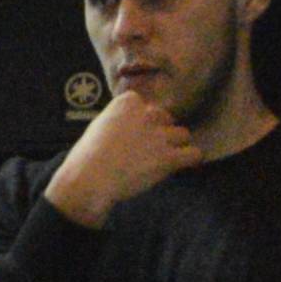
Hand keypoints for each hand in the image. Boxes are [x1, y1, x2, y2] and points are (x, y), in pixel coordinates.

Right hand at [43, 87, 205, 229]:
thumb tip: (127, 127)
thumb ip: (118, 120)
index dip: (142, 121)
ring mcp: (160, 135)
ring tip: (163, 160)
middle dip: (160, 131)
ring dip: (175, 145)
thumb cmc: (86, 156)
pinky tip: (182, 165)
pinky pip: (194, 154)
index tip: (134, 134)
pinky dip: (190, 160)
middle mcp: (148, 114)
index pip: (146, 105)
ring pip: (183, 134)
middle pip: (166, 118)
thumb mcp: (99, 126)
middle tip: (147, 150)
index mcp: (128, 102)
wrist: (90, 179)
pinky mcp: (169, 157)